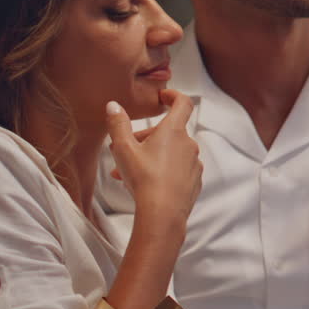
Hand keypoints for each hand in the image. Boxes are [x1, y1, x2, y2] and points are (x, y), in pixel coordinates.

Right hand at [106, 90, 201, 230]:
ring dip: (149, 157)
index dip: (173, 96)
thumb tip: (113, 106)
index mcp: (174, 131)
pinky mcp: (194, 181)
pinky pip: (176, 170)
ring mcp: (194, 164)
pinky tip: (144, 184)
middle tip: (122, 150)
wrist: (163, 213)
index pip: (183, 104)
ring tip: (125, 172)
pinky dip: (161, 171)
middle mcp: (189, 145)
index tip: (162, 96)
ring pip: (169, 153)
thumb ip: (117, 124)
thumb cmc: (144, 178)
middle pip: (167, 132)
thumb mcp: (123, 148)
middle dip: (144, 137)